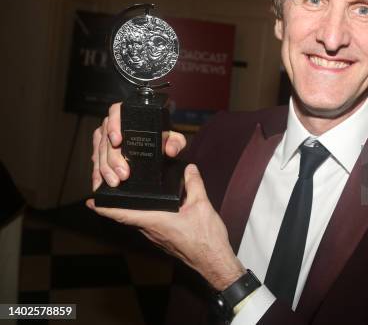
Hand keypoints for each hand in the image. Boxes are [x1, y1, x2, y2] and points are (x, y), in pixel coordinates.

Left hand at [87, 164, 244, 289]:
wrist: (213, 261)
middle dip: (117, 203)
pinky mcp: (164, 238)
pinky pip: (149, 223)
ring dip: (132, 208)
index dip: (104, 208)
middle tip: (111, 188)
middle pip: (127, 215)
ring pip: (138, 220)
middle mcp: (151, 230)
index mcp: (155, 220)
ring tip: (130, 193)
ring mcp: (156, 236)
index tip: (91, 201)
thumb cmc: (205, 239)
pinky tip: (155, 206)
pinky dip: (146, 213)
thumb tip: (189, 169)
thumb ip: (194, 184)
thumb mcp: (201, 205)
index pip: (121, 214)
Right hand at [91, 102, 186, 189]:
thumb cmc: (162, 137)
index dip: (114, 126)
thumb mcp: (172, 138)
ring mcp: (104, 138)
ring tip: (115, 181)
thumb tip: (170, 150)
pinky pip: (96, 162)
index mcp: (128, 114)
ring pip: (100, 152)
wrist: (156, 146)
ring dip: (106, 169)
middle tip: (123, 173)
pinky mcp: (100, 151)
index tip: (118, 141)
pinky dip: (98, 174)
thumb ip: (175, 142)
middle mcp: (113, 124)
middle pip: (107, 139)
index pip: (116, 113)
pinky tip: (100, 183)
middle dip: (113, 158)